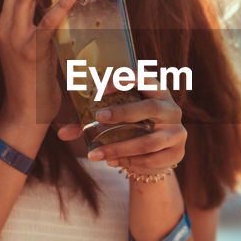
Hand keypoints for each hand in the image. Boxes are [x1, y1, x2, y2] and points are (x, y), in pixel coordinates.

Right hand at [0, 0, 77, 126]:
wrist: (23, 113)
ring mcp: (16, 38)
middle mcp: (5, 27)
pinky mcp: (31, 50)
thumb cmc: (32, 83)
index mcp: (3, 24)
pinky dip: (61, 3)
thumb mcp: (30, 49)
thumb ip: (38, 28)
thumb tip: (58, 8)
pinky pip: (46, 20)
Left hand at [56, 87, 185, 175]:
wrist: (157, 155)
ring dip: (120, 148)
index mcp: (156, 91)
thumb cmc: (131, 130)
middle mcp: (171, 108)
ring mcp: (178, 131)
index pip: (144, 78)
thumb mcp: (113, 123)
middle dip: (123, 113)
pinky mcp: (178, 152)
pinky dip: (131, 162)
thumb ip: (88, 125)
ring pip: (149, 141)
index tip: (101, 88)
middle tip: (98, 118)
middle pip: (150, 107)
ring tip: (95, 154)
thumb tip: (61, 133)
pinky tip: (114, 163)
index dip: (124, 80)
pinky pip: (153, 159)